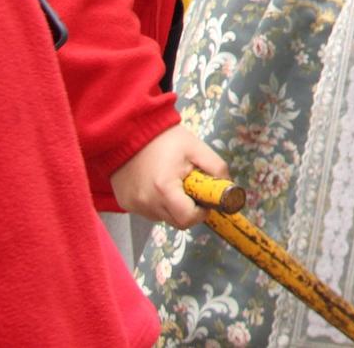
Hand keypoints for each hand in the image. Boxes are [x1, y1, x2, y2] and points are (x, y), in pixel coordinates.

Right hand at [109, 124, 228, 227]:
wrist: (130, 132)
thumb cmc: (165, 139)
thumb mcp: (196, 148)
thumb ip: (216, 167)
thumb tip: (228, 186)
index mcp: (164, 189)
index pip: (187, 219)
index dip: (201, 212)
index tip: (204, 200)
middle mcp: (146, 202)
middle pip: (176, 221)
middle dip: (188, 209)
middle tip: (191, 188)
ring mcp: (133, 205)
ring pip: (162, 218)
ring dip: (173, 206)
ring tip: (172, 182)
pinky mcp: (125, 204)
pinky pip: (149, 211)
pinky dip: (158, 203)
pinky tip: (157, 184)